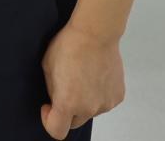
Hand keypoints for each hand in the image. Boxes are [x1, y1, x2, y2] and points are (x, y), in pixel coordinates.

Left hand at [39, 24, 125, 138]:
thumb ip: (51, 90)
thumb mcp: (47, 68)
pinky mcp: (117, 96)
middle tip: (65, 88)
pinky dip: (98, 94)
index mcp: (68, 103)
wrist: (95, 33)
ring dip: (84, 101)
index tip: (48, 106)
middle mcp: (89, 108)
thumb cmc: (69, 45)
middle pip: (74, 122)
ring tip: (82, 76)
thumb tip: (55, 100)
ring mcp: (106, 103)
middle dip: (66, 110)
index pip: (57, 131)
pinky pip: (104, 102)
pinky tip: (94, 76)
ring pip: (90, 111)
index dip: (48, 121)